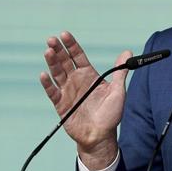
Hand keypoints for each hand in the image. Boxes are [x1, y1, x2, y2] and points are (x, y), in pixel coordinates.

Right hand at [39, 31, 129, 169]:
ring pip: (57, 73)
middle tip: (51, 39)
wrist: (101, 136)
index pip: (78, 56)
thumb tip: (127, 53)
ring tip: (48, 51)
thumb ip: (120, 72)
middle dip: (58, 50)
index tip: (65, 34)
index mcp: (89, 75)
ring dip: (52, 62)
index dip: (71, 45)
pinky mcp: (61, 104)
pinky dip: (47, 83)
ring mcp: (67, 92)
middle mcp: (76, 81)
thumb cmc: (111, 115)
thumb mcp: (118, 92)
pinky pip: (52, 92)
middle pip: (65, 62)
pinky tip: (44, 74)